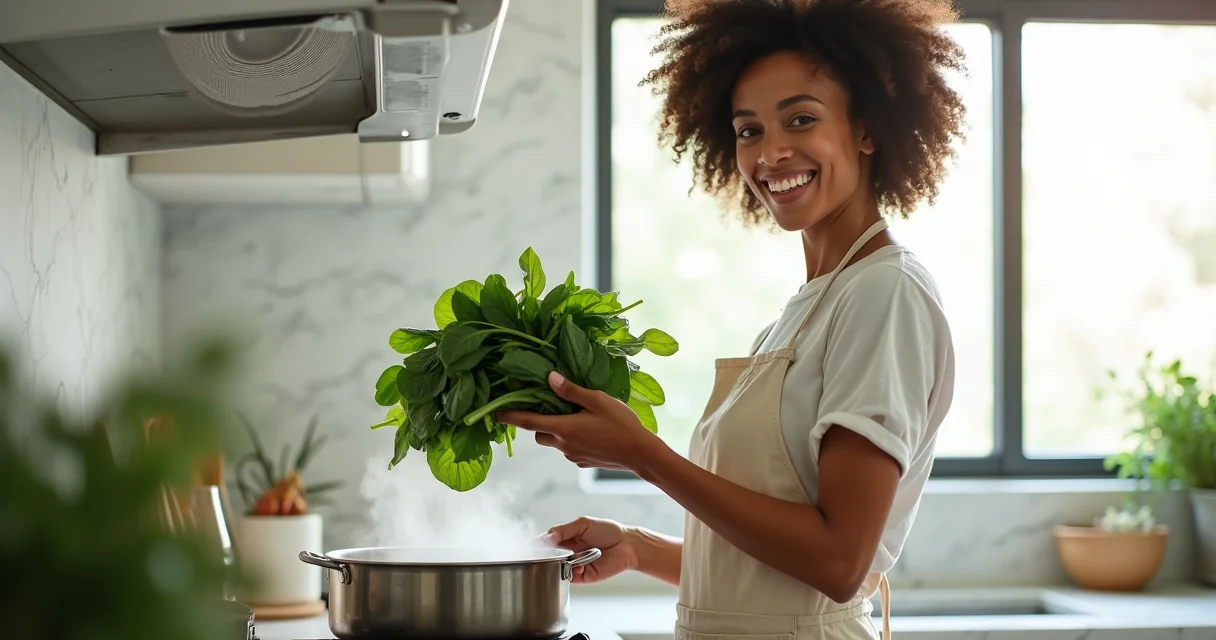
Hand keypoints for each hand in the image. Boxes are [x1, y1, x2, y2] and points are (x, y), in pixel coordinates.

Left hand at [496, 371, 666, 472]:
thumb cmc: (621, 424)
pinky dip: (572, 439)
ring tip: (576, 417)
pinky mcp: (583, 462)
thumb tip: (550, 379)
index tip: (495, 413)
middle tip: (550, 408)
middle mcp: (564, 444)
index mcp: (564, 428)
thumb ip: (572, 391)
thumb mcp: (598, 400)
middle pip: (540, 434)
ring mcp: (573, 456)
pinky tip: (590, 432)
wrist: (641, 454)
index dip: (510, 417)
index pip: (529, 422)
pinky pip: (569, 449)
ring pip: (555, 442)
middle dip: (538, 423)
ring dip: (557, 430)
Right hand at [543, 517, 638, 583]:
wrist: (626, 544)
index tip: (530, 546)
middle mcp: (568, 553)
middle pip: (548, 558)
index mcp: (566, 539)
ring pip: (557, 569)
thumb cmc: (607, 531)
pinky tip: (579, 565)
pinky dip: (571, 572)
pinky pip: (570, 577)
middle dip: (546, 556)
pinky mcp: (583, 577)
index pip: (546, 543)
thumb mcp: (583, 524)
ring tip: (568, 557)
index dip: (537, 545)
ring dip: (559, 564)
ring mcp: (574, 566)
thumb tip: (546, 537)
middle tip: (546, 553)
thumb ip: (563, 530)